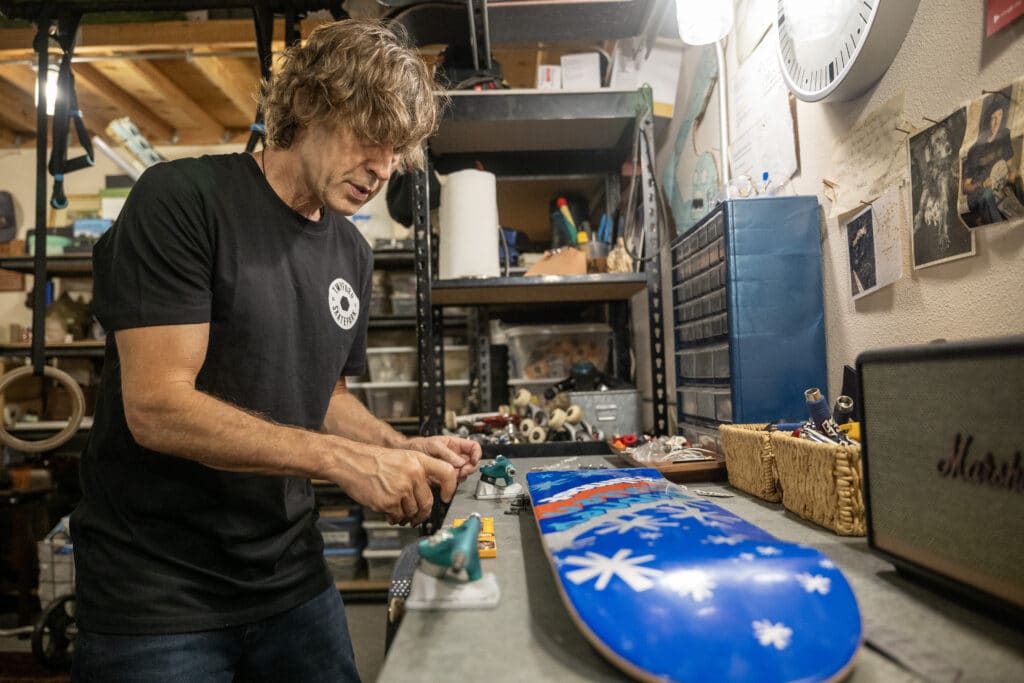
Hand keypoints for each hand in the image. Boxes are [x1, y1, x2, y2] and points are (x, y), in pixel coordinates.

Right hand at [337, 447, 457, 525]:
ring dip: (407, 516)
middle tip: (418, 516)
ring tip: (399, 512)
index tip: (446, 497)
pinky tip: (389, 512)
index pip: (447, 473)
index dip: (450, 487)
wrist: (349, 461)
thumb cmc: (372, 459)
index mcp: (418, 460)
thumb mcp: (402, 457)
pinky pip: (398, 517)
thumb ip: (417, 471)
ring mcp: (401, 489)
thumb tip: (427, 491)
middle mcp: (413, 474)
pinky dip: (394, 518)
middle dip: (423, 513)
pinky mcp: (388, 502)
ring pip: (413, 512)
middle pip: (428, 502)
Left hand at [404, 435, 481, 481]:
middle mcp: (455, 457)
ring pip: (463, 474)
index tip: (473, 460)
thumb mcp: (433, 445)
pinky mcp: (445, 477)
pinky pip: (454, 482)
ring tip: (449, 473)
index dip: (476, 454)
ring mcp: (451, 467)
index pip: (474, 447)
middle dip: (468, 468)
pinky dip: (451, 483)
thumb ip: (447, 453)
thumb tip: (460, 462)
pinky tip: (444, 479)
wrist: (406, 455)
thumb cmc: (418, 446)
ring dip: (459, 476)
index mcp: (456, 445)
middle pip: (471, 463)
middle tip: (460, 470)